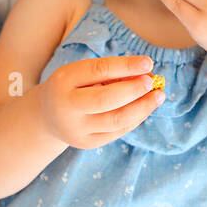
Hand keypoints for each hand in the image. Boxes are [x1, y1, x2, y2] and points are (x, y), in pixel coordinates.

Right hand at [37, 55, 163, 149]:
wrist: (48, 116)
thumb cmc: (72, 87)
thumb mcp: (82, 73)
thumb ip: (110, 72)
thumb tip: (145, 73)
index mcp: (64, 80)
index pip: (98, 70)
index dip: (125, 66)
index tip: (148, 63)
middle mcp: (67, 106)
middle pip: (105, 100)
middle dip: (133, 90)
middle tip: (152, 82)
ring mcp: (76, 128)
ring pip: (116, 120)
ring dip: (142, 107)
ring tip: (158, 96)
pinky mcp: (87, 143)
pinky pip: (117, 132)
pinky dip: (135, 118)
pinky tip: (145, 108)